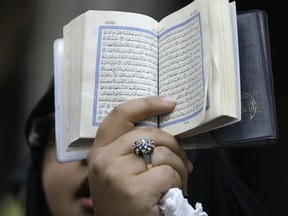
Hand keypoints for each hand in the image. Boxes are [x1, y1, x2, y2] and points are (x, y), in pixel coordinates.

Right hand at [87, 96, 192, 215]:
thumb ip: (132, 151)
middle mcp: (103, 160)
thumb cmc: (128, 204)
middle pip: (150, 133)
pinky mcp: (134, 191)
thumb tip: (165, 134)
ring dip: (180, 168)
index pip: (120, 115)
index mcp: (99, 152)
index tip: (168, 102)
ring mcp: (116, 174)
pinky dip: (178, 183)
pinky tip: (171, 195)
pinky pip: (168, 172)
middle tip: (183, 163)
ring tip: (177, 183)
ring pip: (163, 152)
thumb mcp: (121, 172)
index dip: (145, 104)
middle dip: (175, 146)